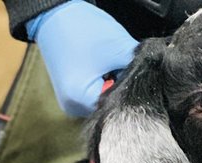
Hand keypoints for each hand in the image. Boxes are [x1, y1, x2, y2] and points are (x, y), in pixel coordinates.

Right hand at [27, 0, 137, 117]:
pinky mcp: (69, 94)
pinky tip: (97, 66)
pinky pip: (90, 94)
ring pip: (100, 99)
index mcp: (81, 101)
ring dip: (108, 84)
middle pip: (107, 105)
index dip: (127, 88)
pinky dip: (98, 82)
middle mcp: (73, 108)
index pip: (117, 106)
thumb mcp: (119, 48)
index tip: (126, 70)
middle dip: (117, 86)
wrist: (56, 14)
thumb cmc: (83, 28)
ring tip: (105, 64)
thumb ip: (137, 68)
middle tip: (116, 64)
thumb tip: (146, 79)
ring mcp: (69, 102)